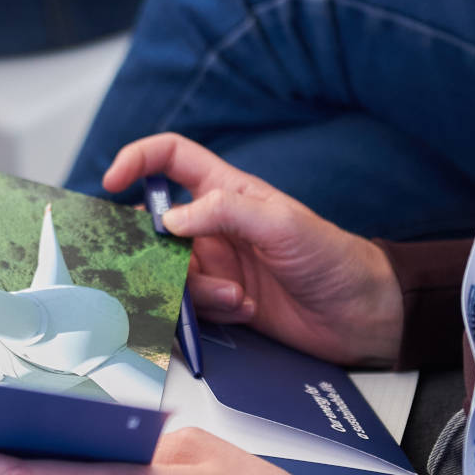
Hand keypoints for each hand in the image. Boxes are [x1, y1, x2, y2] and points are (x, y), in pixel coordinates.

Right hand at [105, 133, 403, 366]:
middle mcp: (214, 226)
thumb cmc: (333, 258)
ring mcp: (216, 264)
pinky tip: (244, 309)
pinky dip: (208, 311)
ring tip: (237, 296)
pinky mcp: (222, 300)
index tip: (112, 181)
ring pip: (169, 272)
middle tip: (172, 268)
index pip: (171, 159)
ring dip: (195, 290)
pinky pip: (189, 305)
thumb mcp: (282, 223)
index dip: (138, 160)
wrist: (363, 315)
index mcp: (227, 191)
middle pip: (155, 226)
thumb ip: (223, 211)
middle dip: (156, 250)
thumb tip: (170, 219)